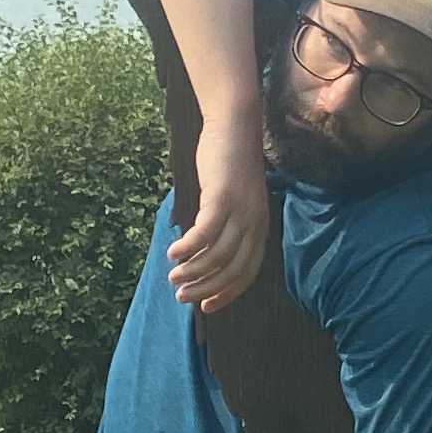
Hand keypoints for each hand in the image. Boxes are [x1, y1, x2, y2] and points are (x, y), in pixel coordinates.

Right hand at [165, 114, 271, 310]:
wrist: (235, 125)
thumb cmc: (229, 162)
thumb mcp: (232, 198)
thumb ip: (223, 224)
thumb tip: (201, 252)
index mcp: (259, 226)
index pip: (247, 273)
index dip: (226, 293)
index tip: (205, 307)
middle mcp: (254, 223)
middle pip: (231, 270)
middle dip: (205, 288)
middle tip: (181, 295)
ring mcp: (240, 211)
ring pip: (217, 255)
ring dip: (193, 271)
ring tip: (172, 276)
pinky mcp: (223, 198)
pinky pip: (205, 233)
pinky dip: (188, 247)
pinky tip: (172, 253)